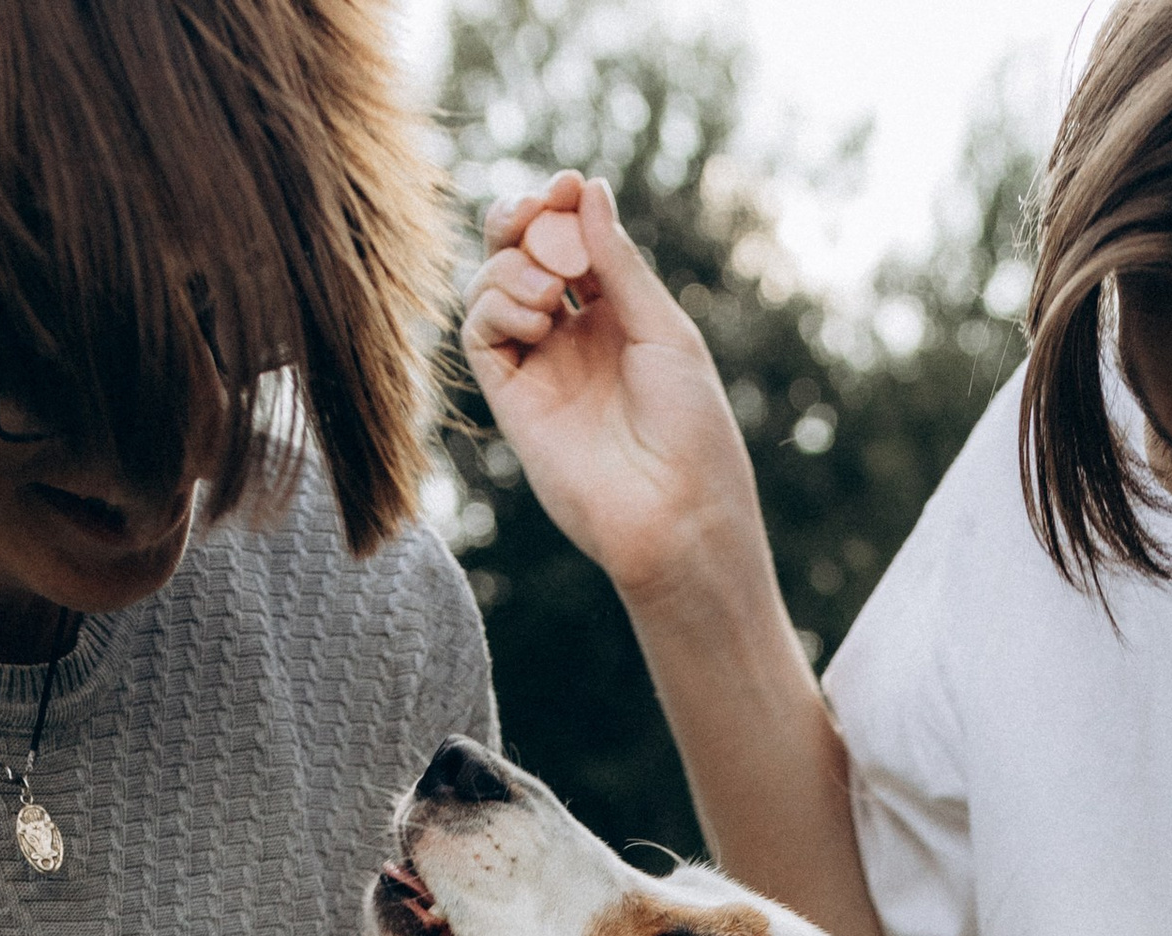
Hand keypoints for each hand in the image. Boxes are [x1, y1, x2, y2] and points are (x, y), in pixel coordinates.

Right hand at [463, 171, 764, 609]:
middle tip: (534, 210)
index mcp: (618, 317)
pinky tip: (536, 317)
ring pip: (492, 286)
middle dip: (520, 220)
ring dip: (512, 266)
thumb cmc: (691, 428)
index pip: (571, 243)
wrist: (677, 515)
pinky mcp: (512, 401)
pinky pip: (480, 333)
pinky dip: (496, 305)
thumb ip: (617, 261)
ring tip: (552, 291)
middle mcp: (573, 338)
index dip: (561, 208)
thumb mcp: (663, 329)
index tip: (568, 184)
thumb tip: (586, 189)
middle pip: (522, 255)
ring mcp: (540, 368)